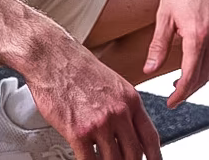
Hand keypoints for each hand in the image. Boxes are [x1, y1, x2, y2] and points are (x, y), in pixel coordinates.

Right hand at [22, 32, 162, 159]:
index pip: (150, 136)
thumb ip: (123, 106)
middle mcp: (119, 112)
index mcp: (131, 100)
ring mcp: (99, 123)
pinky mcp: (78, 132)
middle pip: (134, 153)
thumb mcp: (114, 84)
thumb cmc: (79, 67)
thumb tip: (128, 128)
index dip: (155, 155)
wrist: (53, 58)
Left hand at [143, 0, 208, 107]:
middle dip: (189, 90)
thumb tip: (149, 68)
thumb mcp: (164, 17)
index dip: (180, 93)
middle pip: (204, 76)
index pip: (190, 75)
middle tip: (175, 97)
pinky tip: (200, 67)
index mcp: (198, 35)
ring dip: (201, 81)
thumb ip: (158, 46)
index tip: (172, 102)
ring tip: (185, 83)